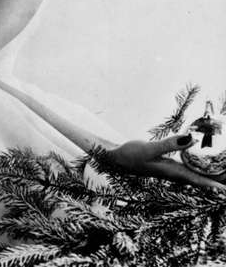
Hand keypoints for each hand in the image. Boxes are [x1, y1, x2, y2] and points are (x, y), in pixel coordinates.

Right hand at [107, 134, 225, 189]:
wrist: (114, 158)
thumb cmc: (130, 155)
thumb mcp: (149, 149)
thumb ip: (169, 144)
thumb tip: (191, 139)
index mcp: (170, 172)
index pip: (197, 180)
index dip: (212, 185)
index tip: (225, 191)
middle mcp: (172, 173)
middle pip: (198, 179)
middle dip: (213, 181)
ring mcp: (168, 169)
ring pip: (193, 174)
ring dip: (206, 176)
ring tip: (219, 176)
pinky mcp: (164, 163)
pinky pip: (185, 168)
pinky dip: (195, 167)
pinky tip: (198, 165)